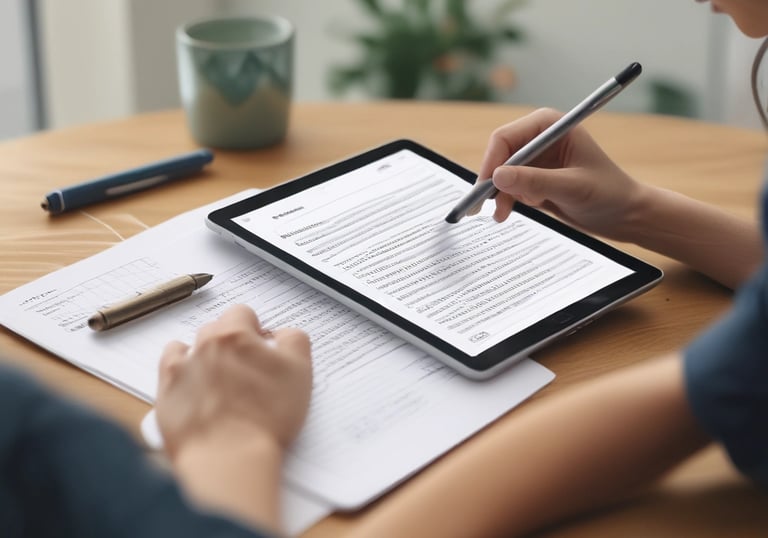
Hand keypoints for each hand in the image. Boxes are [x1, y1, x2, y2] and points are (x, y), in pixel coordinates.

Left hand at [155, 304, 311, 458]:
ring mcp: (181, 369)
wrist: (229, 457)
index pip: (242, 313)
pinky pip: (169, 367)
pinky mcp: (166, 392)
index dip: (254, 330)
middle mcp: (203, 346)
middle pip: (216, 329)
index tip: (260, 349)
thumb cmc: (266, 418)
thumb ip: (294, 340)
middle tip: (246, 370)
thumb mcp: (300, 372)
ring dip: (204, 356)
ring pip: (191, 347)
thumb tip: (282, 334)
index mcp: (234, 335)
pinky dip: (181, 370)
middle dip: (230, 343)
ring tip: (220, 382)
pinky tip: (194, 384)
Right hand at [478, 108, 646, 241]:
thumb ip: (535, 181)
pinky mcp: (535, 180)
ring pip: (501, 175)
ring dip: (499, 195)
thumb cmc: (609, 194)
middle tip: (484, 206)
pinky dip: (505, 201)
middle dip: (493, 181)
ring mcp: (536, 161)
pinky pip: (509, 188)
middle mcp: (540, 139)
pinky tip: (507, 213)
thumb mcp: (572, 188)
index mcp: (551, 126)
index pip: (506, 138)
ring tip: (502, 215)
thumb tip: (498, 177)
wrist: (625, 215)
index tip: (486, 186)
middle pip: (499, 156)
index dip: (492, 161)